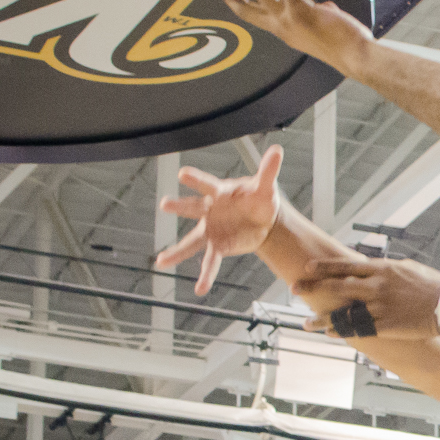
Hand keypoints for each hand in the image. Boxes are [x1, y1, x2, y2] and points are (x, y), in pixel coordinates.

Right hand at [155, 145, 282, 294]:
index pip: (207, 184)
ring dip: (177, 252)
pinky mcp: (218, 245)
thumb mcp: (266, 186)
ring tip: (161, 262)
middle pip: (193, 208)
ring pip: (192, 241)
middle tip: (165, 205)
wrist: (263, 219)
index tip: (183, 174)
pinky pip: (210, 261)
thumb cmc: (259, 198)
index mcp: (220, 192)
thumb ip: (268, 171)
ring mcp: (211, 229)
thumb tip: (277, 150)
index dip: (196, 180)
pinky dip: (205, 275)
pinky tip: (199, 289)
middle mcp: (210, 210)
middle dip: (180, 206)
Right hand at [215, 0, 371, 68]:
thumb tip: (324, 6)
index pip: (250, 16)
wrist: (356, 56)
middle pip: (243, 8)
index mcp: (282, 31)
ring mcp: (287, 19)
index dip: (234, 0)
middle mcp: (279, 26)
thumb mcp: (323, 27)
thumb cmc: (345, 43)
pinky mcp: (300, 10)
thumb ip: (317, 14)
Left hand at [294, 258, 439, 340]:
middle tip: (294, 288)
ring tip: (305, 322)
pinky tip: (330, 333)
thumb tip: (374, 267)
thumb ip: (388, 269)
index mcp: (382, 269)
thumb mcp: (410, 269)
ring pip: (343, 312)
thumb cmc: (434, 286)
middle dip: (312, 287)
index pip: (346, 266)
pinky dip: (342, 331)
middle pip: (336, 286)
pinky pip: (358, 329)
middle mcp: (377, 286)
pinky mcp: (386, 326)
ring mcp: (380, 307)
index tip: (308, 268)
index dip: (324, 267)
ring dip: (322, 318)